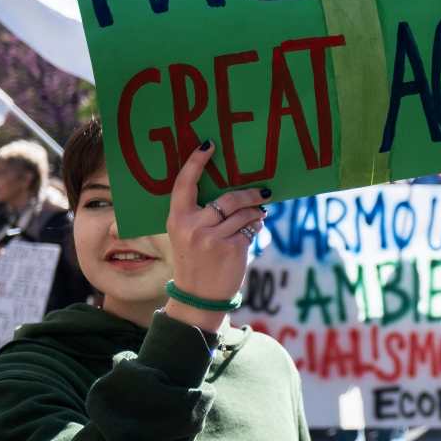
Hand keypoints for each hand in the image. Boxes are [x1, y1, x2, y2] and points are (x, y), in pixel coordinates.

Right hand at [164, 141, 267, 329]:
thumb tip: (234, 192)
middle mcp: (193, 226)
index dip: (196, 162)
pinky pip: (250, 229)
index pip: (184, 184)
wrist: (199, 296)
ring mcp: (212, 238)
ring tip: (261, 212)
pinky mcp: (231, 248)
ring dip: (257, 211)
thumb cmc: (196, 260)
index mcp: (177, 219)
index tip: (209, 144)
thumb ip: (201, 214)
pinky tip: (255, 228)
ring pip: (244, 213)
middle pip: (228, 198)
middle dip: (250, 194)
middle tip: (264, 191)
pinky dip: (256, 226)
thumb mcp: (187, 235)